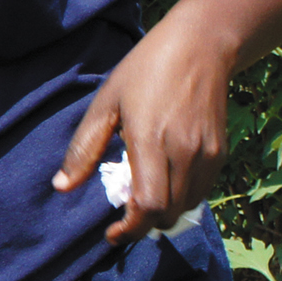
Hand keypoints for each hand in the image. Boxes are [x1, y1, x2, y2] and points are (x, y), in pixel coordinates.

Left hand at [53, 3, 233, 243]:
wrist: (200, 46)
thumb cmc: (145, 70)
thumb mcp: (106, 102)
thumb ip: (85, 148)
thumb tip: (61, 187)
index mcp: (150, 140)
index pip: (148, 206)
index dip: (130, 229)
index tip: (112, 234)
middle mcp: (184, 153)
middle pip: (167, 214)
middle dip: (143, 224)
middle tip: (123, 214)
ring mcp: (206, 154)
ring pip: (187, 207)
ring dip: (163, 212)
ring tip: (142, 195)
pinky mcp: (220, 152)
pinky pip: (201, 191)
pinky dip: (181, 197)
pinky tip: (164, 179)